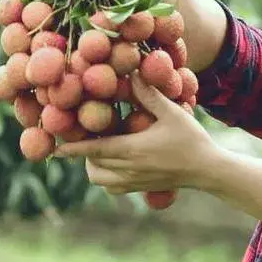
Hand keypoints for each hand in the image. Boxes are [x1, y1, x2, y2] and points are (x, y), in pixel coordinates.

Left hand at [53, 71, 218, 193]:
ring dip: (92, 165)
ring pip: (99, 178)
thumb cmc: (191, 138)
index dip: (72, 148)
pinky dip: (105, 177)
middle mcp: (129, 169)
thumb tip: (131, 73)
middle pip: (92, 164)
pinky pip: (112, 188)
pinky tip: (114, 162)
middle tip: (83, 134)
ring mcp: (134, 182)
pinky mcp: (140, 189)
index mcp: (133, 149)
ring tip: (98, 147)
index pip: (94, 150)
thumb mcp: (172, 112)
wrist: (207, 169)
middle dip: (81, 152)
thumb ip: (150, 94)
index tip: (54, 146)